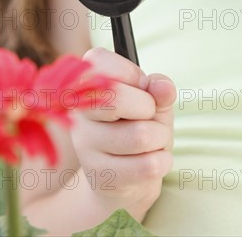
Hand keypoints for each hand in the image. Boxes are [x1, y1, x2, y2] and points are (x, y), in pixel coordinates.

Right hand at [70, 47, 176, 217]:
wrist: (127, 179)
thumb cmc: (139, 127)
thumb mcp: (153, 102)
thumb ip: (159, 89)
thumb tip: (163, 88)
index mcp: (85, 84)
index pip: (99, 61)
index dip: (132, 74)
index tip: (141, 88)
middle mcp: (78, 112)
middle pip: (116, 96)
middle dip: (149, 107)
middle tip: (148, 117)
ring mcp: (85, 146)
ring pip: (140, 135)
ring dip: (160, 138)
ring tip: (152, 142)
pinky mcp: (99, 176)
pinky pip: (147, 165)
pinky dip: (162, 161)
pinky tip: (151, 161)